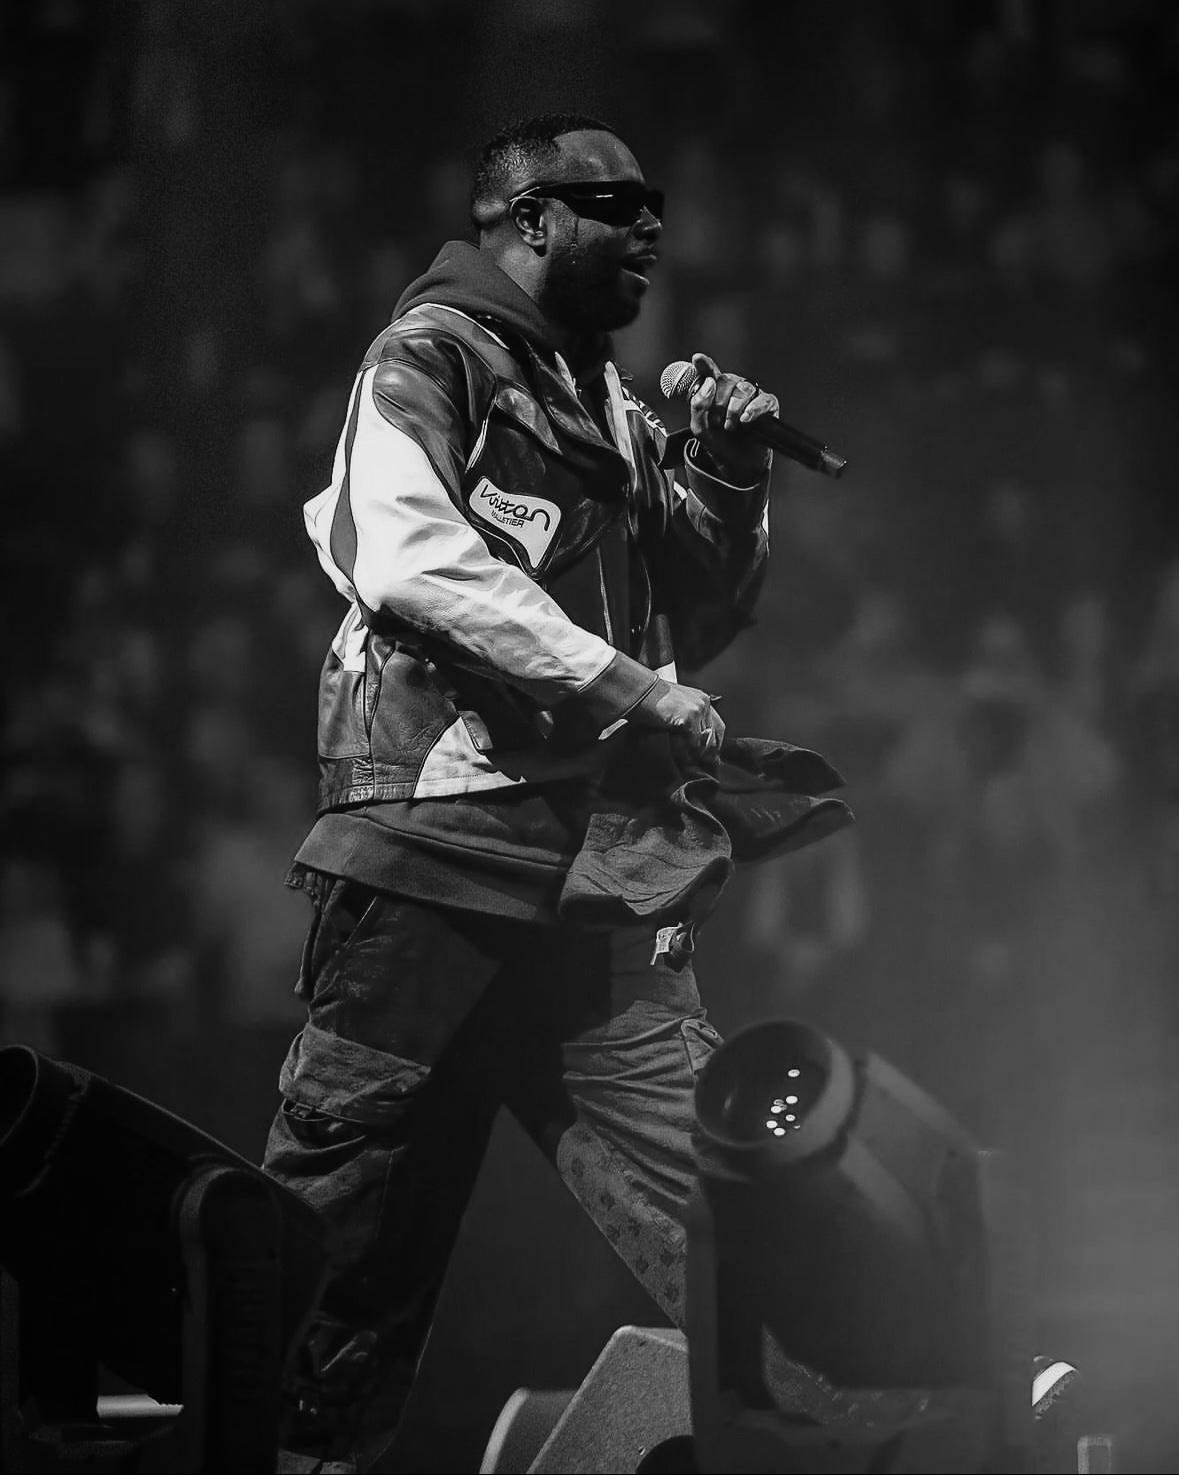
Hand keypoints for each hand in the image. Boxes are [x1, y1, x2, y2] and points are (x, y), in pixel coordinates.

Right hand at [628, 677, 724, 759]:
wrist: (639, 691)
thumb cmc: (651, 700)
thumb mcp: (675, 707)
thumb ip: (688, 721)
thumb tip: (696, 744)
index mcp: (702, 699)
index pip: (719, 726)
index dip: (715, 743)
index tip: (709, 756)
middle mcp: (703, 704)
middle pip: (714, 736)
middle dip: (706, 752)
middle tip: (699, 762)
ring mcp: (697, 710)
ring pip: (704, 742)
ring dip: (694, 752)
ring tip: (685, 757)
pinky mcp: (688, 719)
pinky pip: (693, 743)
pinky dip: (685, 751)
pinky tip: (676, 750)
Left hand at [688, 351, 778, 484]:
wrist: (736, 463)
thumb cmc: (718, 442)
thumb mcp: (699, 428)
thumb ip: (698, 405)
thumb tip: (709, 383)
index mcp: (715, 389)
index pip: (708, 372)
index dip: (704, 365)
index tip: (697, 359)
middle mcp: (733, 387)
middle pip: (725, 381)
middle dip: (718, 404)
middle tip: (717, 422)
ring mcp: (751, 395)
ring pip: (742, 390)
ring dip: (733, 410)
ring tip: (730, 427)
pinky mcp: (767, 405)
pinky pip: (762, 400)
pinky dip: (752, 410)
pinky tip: (745, 420)